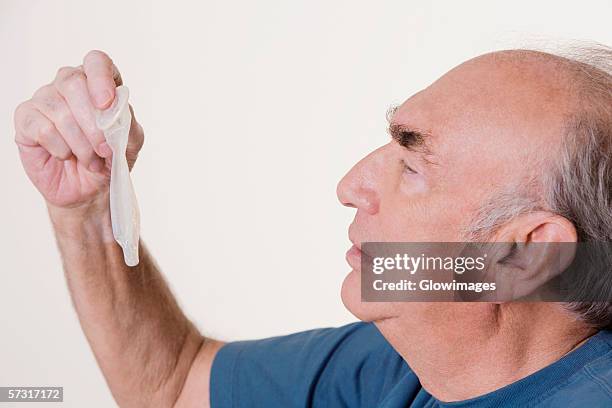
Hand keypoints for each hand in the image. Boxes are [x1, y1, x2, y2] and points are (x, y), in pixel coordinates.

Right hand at [14, 50, 143, 209]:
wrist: (89, 188)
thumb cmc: (109, 160)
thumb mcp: (130, 143)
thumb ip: (127, 122)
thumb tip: (115, 106)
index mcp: (98, 83)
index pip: (96, 62)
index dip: (100, 78)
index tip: (106, 104)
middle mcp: (69, 84)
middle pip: (74, 83)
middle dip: (93, 124)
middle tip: (104, 150)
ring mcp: (45, 100)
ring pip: (59, 110)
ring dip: (80, 143)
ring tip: (91, 160)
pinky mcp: (26, 119)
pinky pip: (41, 128)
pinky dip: (60, 148)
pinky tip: (66, 155)